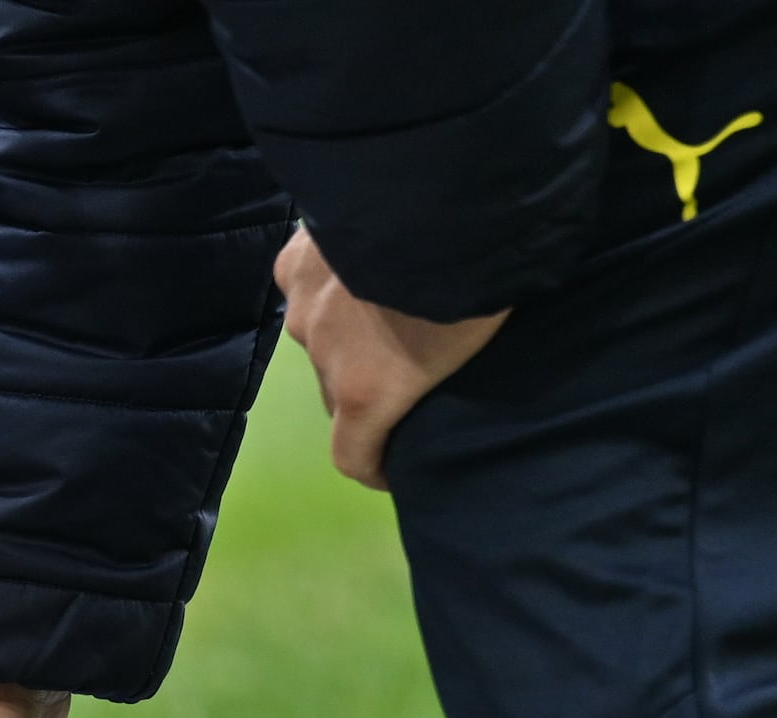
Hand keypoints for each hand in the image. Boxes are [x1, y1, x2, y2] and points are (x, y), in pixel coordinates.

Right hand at [276, 227, 504, 489]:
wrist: (445, 190)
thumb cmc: (479, 280)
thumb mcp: (476, 344)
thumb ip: (439, 373)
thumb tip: (440, 374)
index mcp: (365, 391)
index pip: (350, 456)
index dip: (374, 467)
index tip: (396, 465)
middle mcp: (322, 355)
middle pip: (336, 392)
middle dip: (365, 390)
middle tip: (409, 360)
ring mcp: (303, 304)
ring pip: (322, 336)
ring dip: (348, 331)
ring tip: (388, 300)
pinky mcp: (296, 258)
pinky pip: (308, 286)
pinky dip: (330, 284)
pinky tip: (359, 259)